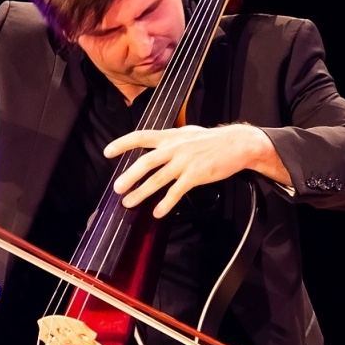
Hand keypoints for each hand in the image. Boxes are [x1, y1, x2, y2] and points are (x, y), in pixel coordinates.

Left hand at [104, 124, 285, 217]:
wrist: (237, 144)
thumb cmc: (212, 140)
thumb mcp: (187, 133)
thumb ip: (170, 139)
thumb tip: (155, 144)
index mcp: (170, 136)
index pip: (141, 136)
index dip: (122, 144)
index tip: (107, 152)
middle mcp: (174, 148)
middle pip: (146, 162)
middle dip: (129, 176)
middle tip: (117, 188)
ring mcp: (184, 162)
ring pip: (157, 179)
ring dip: (141, 192)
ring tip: (129, 202)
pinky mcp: (195, 175)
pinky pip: (176, 192)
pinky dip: (166, 203)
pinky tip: (157, 212)